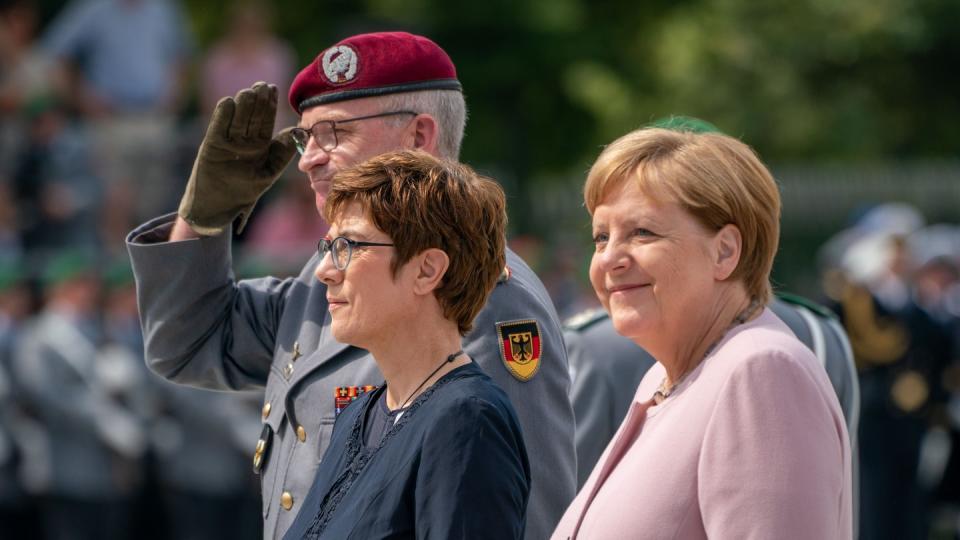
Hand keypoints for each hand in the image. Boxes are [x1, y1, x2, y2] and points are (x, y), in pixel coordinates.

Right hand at [178, 82, 296, 234]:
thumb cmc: (245, 191)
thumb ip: (282, 152)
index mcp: (260, 144)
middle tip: (262, 86)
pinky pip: (218, 128)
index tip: (273, 89)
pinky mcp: (211, 146)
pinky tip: (227, 103)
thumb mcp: (268, 172)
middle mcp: (244, 139)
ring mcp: (227, 142)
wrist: (219, 206)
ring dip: (242, 106)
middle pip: (252, 116)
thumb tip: (296, 130)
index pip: (266, 120)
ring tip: (248, 92)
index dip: (269, 105)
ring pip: (237, 120)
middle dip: (258, 101)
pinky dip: (222, 117)